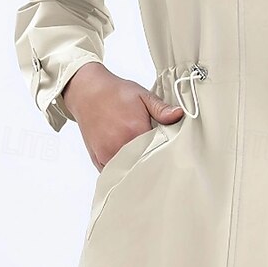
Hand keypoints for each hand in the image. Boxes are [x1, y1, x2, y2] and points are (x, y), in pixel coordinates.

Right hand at [60, 62, 184, 170]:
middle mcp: (119, 146)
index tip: (173, 151)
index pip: (159, 151)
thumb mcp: (143, 96)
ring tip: (148, 163)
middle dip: (154, 163)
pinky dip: (124, 172)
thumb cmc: (115, 93)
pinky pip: (115, 174)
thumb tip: (180, 115)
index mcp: (135, 131)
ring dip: (139, 169)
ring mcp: (107, 155)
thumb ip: (162, 109)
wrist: (87, 92)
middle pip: (144, 165)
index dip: (167, 152)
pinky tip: (132, 165)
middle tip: (162, 159)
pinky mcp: (98, 160)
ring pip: (130, 172)